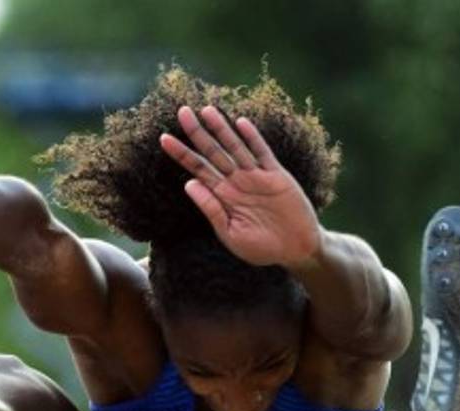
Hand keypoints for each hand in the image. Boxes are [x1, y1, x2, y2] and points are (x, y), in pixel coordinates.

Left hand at [160, 106, 321, 267]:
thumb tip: (189, 183)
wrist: (295, 250)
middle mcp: (236, 182)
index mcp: (222, 197)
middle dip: (197, 133)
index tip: (164, 139)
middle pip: (213, 153)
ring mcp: (256, 177)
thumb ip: (211, 209)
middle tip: (182, 111)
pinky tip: (240, 123)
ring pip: (235, 148)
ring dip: (222, 129)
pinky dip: (252, 139)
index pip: (198, 170)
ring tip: (206, 110)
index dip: (182, 154)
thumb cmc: (261, 248)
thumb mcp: (231, 234)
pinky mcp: (277, 176)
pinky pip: (262, 153)